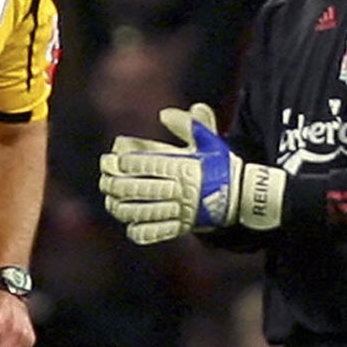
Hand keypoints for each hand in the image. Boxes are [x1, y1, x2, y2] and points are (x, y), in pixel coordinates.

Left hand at [99, 103, 282, 244]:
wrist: (241, 196)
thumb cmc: (219, 165)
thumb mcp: (209, 141)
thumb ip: (188, 125)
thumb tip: (163, 114)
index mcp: (185, 167)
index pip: (150, 165)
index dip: (130, 162)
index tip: (116, 160)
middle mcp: (181, 190)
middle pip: (142, 189)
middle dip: (118, 185)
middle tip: (105, 181)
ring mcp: (181, 211)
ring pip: (145, 212)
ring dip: (123, 208)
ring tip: (110, 202)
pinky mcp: (183, 227)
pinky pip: (157, 232)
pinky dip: (141, 231)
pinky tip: (129, 225)